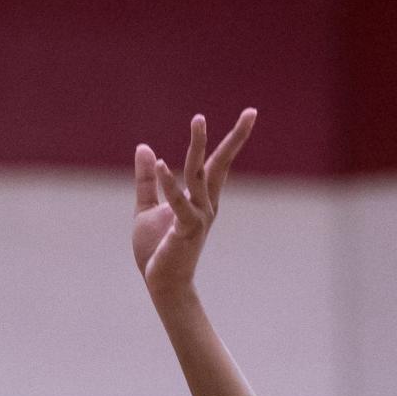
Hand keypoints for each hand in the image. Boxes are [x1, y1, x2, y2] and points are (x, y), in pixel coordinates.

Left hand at [132, 109, 255, 301]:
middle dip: (235, 138)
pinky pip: (179, 202)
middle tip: (252, 112)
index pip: (218, 163)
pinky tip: (160, 163)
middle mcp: (206, 204)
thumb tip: (144, 148)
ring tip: (199, 120)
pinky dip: (169, 183)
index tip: (250, 114)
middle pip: (221, 164)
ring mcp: (199, 216)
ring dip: (198, 146)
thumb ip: (147, 180)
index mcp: (202, 198)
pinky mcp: (186, 230)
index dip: (232, 139)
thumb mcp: (146, 207)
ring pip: (200, 175)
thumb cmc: (157, 249)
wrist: (162, 283)